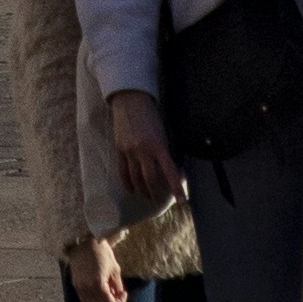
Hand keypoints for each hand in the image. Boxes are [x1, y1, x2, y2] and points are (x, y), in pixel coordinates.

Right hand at [63, 236, 126, 301]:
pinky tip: (99, 291)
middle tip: (115, 296)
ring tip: (107, 294)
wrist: (82, 240)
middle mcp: (87, 290)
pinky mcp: (75, 286)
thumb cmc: (101, 251)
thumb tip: (118, 296)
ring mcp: (79, 289)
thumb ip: (117, 285)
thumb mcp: (114, 268)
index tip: (123, 293)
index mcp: (98, 285)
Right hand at [108, 97, 179, 214]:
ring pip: (136, 178)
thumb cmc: (150, 116)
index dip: (176, 187)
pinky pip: (123, 171)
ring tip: (147, 196)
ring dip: (142, 190)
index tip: (182, 201)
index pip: (169, 171)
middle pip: (150, 180)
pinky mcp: (119, 149)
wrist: (130, 99)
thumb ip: (163, 152)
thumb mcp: (162, 133)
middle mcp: (144, 150)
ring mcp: (130, 150)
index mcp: (158, 145)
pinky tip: (131, 190)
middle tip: (160, 201)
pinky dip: (127, 183)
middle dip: (156, 194)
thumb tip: (167, 171)